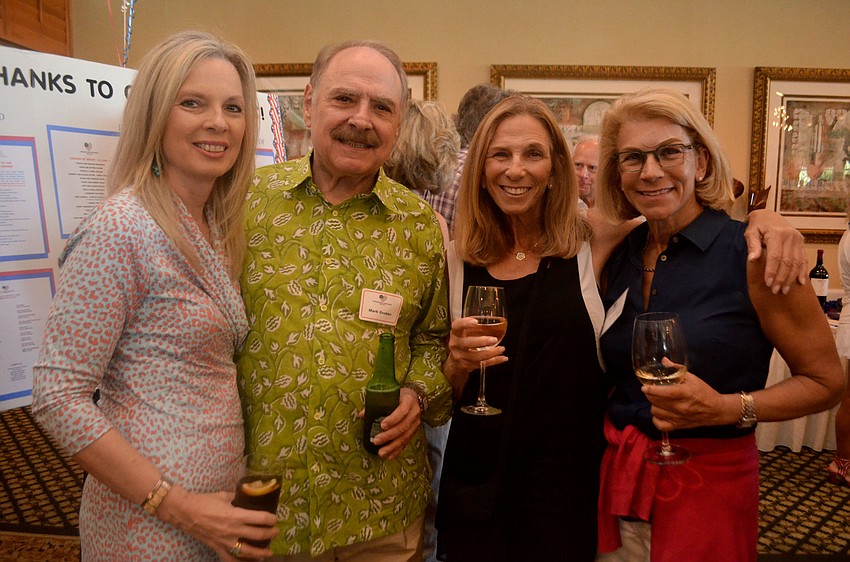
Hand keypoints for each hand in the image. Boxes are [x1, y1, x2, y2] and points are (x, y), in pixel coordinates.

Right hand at [158, 488, 276, 560]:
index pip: (260, 518)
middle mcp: (233, 530)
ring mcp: (225, 541)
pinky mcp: (217, 547)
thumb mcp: (224, 495)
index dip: (270, 519)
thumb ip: (237, 497)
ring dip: (260, 553)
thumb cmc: (204, 501)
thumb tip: (246, 495)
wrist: (185, 512)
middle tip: (275, 532)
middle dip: (270, 534)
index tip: (274, 518)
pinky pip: (229, 559)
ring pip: (247, 551)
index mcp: (236, 515)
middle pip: (258, 535)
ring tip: (268, 554)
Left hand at [360, 389, 420, 460]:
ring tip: (381, 453)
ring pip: (405, 437)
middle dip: (389, 436)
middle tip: (376, 441)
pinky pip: (406, 443)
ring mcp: (415, 424)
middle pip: (403, 427)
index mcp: (408, 401)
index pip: (402, 411)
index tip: (382, 425)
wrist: (415, 398)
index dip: (393, 419)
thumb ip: (376, 404)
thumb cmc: (399, 396)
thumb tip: (362, 415)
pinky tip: (390, 456)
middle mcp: (414, 413)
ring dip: (393, 447)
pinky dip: (398, 450)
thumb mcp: (390, 395)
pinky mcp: (414, 431)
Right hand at [444, 317, 507, 388]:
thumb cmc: (463, 341)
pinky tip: (503, 358)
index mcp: (455, 333)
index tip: (476, 321)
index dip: (465, 323)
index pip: (457, 326)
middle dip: (481, 341)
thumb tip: (494, 318)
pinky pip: (482, 364)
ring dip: (491, 353)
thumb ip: (474, 325)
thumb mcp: (464, 332)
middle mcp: (456, 344)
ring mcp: (460, 356)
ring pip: (476, 356)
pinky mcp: (467, 365)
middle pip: (467, 343)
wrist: (455, 361)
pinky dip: (494, 361)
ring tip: (502, 348)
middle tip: (494, 339)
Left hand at [640, 372, 725, 430]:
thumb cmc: (704, 392)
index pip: (663, 393)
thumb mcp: (693, 378)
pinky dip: (656, 418)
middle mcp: (680, 407)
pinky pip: (659, 425)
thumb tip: (664, 360)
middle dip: (651, 395)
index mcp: (684, 393)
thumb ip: (677, 369)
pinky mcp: (678, 426)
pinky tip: (660, 412)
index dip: (651, 390)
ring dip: (654, 405)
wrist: (716, 410)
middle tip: (652, 391)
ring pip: (655, 411)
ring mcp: (678, 418)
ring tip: (658, 400)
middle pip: (655, 401)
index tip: (644, 387)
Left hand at [744, 209, 806, 293]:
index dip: (772, 271)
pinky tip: (800, 282)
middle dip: (781, 278)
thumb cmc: (757, 226)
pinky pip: (804, 259)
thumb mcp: (751, 233)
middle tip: (775, 290)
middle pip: (787, 262)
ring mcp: (798, 239)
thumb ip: (752, 245)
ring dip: (791, 278)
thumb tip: (752, 259)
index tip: (768, 283)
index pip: (775, 256)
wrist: (769, 216)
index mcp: (776, 234)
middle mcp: (790, 236)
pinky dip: (802, 271)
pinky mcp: (802, 243)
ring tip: (784, 290)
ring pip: (797, 262)